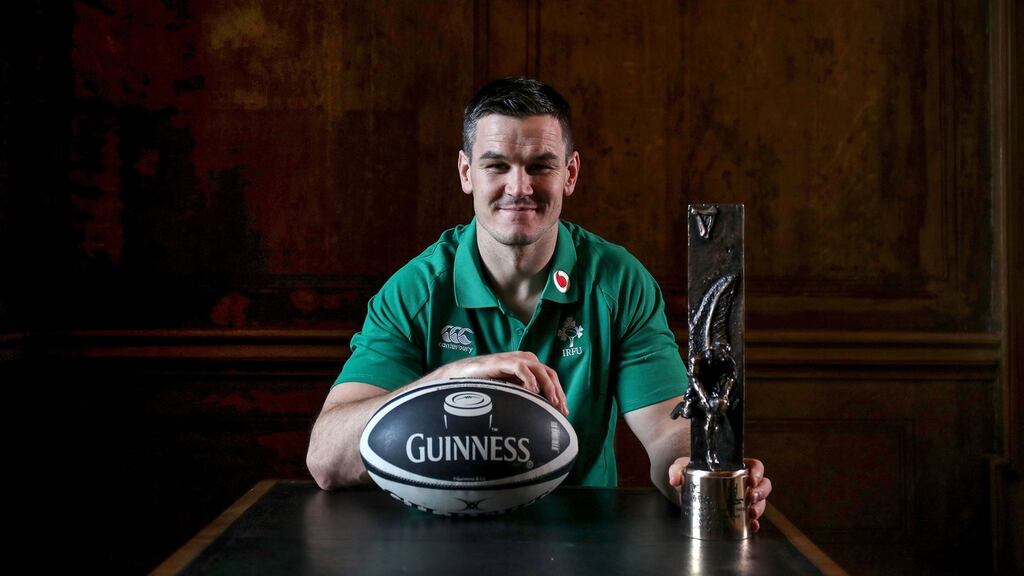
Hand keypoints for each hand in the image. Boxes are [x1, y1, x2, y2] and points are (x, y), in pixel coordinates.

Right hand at [434, 352, 567, 415]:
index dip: (559, 393)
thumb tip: (541, 411)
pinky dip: (529, 379)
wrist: (464, 375)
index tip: (563, 410)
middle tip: (561, 409)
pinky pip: (521, 368)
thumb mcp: (511, 389)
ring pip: (539, 370)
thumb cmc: (488, 383)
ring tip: (552, 401)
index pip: (551, 377)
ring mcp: (515, 359)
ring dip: (548, 387)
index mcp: (529, 365)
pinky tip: (533, 391)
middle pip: (549, 373)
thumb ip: (525, 394)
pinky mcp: (503, 361)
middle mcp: (525, 359)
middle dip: (557, 392)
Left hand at [667, 456, 771, 532]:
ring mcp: (742, 498)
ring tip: (751, 514)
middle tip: (751, 497)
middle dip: (761, 492)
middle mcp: (743, 482)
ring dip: (759, 508)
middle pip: (763, 485)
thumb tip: (675, 480)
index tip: (751, 479)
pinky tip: (751, 526)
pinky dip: (754, 524)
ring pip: (761, 502)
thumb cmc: (690, 473)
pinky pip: (752, 519)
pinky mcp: (738, 513)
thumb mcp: (683, 467)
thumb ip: (677, 469)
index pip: (755, 466)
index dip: (758, 472)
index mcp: (735, 467)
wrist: (687, 488)